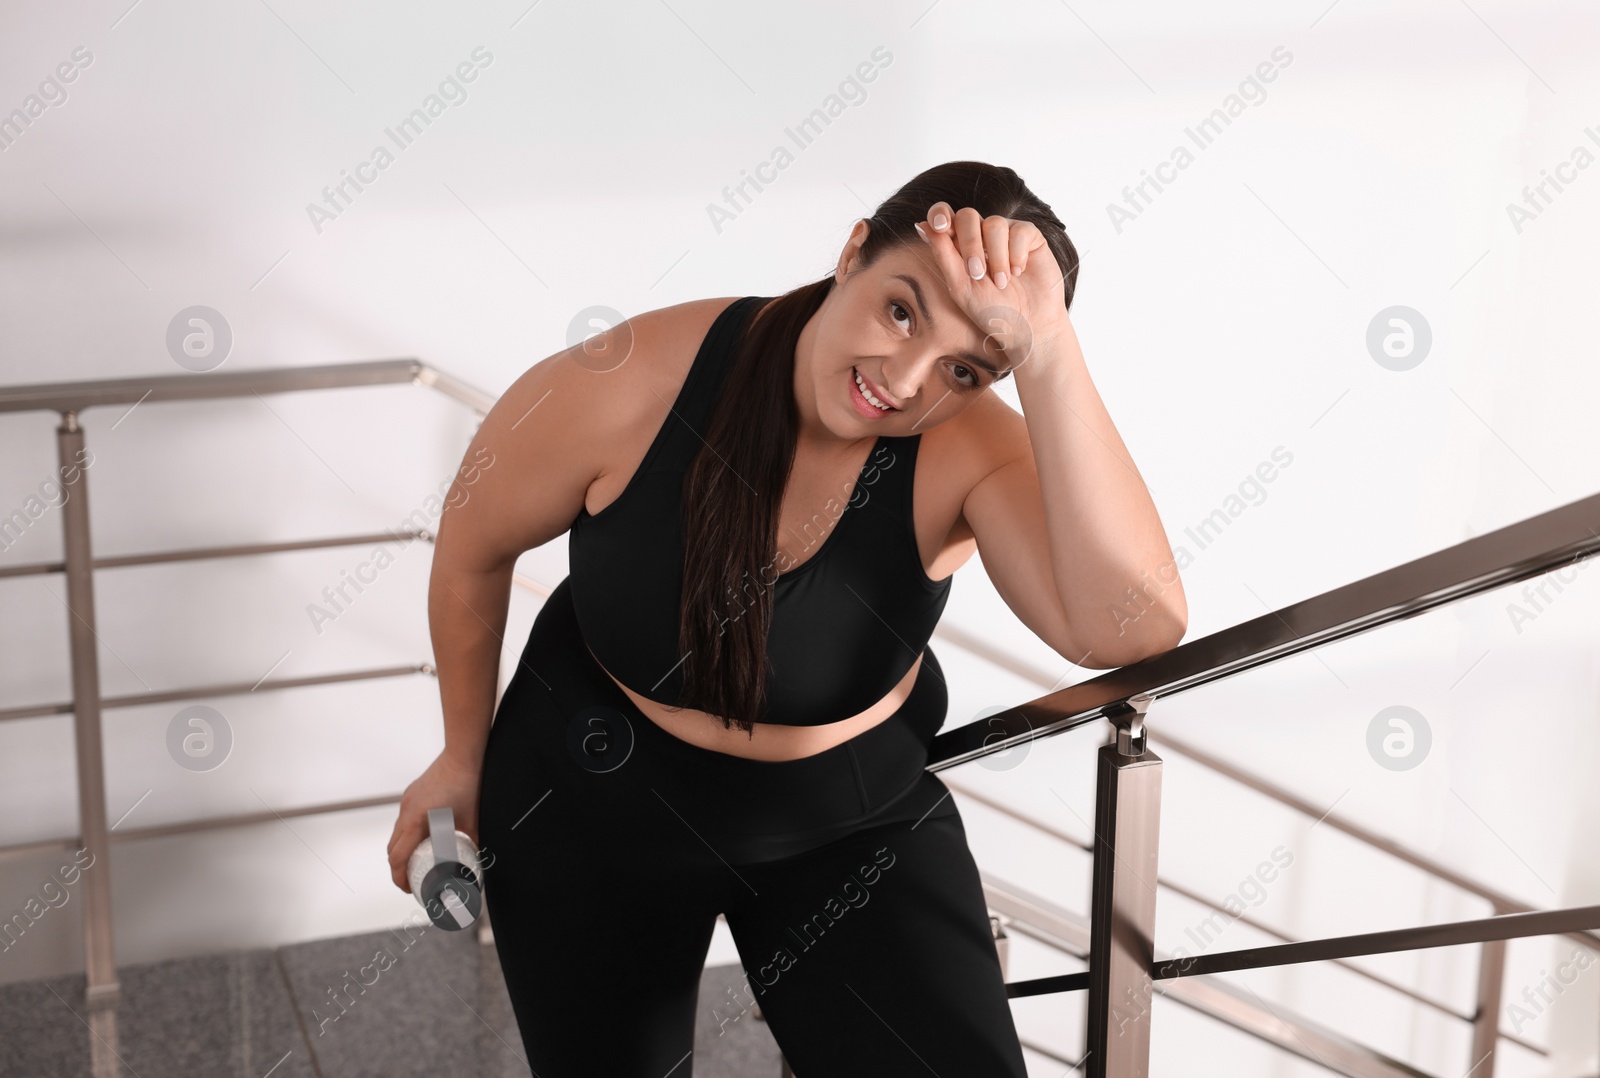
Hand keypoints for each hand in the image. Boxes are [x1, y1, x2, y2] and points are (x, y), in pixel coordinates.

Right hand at [386, 750, 480, 891]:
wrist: (463, 755)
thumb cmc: (468, 783)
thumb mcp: (472, 821)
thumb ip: (474, 842)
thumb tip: (480, 859)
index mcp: (417, 821)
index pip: (398, 857)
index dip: (400, 877)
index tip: (408, 888)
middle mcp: (407, 811)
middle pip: (392, 848)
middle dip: (398, 867)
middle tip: (411, 879)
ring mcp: (407, 801)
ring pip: (396, 833)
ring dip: (401, 849)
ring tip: (415, 860)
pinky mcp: (411, 794)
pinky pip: (403, 819)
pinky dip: (406, 833)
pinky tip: (420, 836)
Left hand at [911, 202, 1069, 369]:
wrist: (1028, 326)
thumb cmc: (992, 310)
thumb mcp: (961, 286)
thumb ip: (943, 255)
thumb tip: (921, 225)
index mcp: (959, 245)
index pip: (944, 216)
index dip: (940, 213)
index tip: (940, 227)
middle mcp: (981, 235)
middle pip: (968, 216)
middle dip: (970, 243)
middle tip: (977, 274)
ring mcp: (1006, 234)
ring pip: (994, 223)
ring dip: (996, 256)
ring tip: (1002, 282)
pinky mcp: (1029, 236)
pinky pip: (1020, 230)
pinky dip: (1016, 254)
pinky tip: (1019, 272)